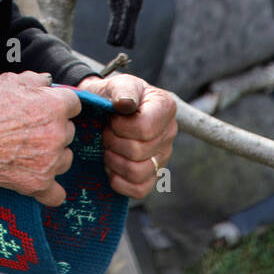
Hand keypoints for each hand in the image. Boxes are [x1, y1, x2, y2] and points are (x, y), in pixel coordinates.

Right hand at [0, 71, 81, 206]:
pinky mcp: (39, 184)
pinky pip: (57, 194)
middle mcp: (57, 134)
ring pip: (65, 158)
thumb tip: (48, 81)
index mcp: (54, 106)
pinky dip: (49, 189)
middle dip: (54, 128)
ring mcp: (50, 162)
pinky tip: (39, 179)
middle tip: (30, 129)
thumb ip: (35, 79)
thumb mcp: (8, 81)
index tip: (48, 108)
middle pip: (69, 131)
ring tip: (30, 151)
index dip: (59, 104)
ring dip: (53, 155)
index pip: (74, 103)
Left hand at [76, 73, 176, 198]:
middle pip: (138, 151)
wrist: (104, 108)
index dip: (120, 127)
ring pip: (137, 172)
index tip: (111, 118)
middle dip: (113, 142)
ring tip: (107, 146)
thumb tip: (125, 103)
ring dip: (114, 160)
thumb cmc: (112, 94)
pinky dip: (119, 180)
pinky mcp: (153, 175)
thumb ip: (122, 90)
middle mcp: (169, 133)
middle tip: (105, 131)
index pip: (144, 129)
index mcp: (165, 107)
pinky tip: (111, 165)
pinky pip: (139, 190)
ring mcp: (163, 156)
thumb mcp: (116, 83)